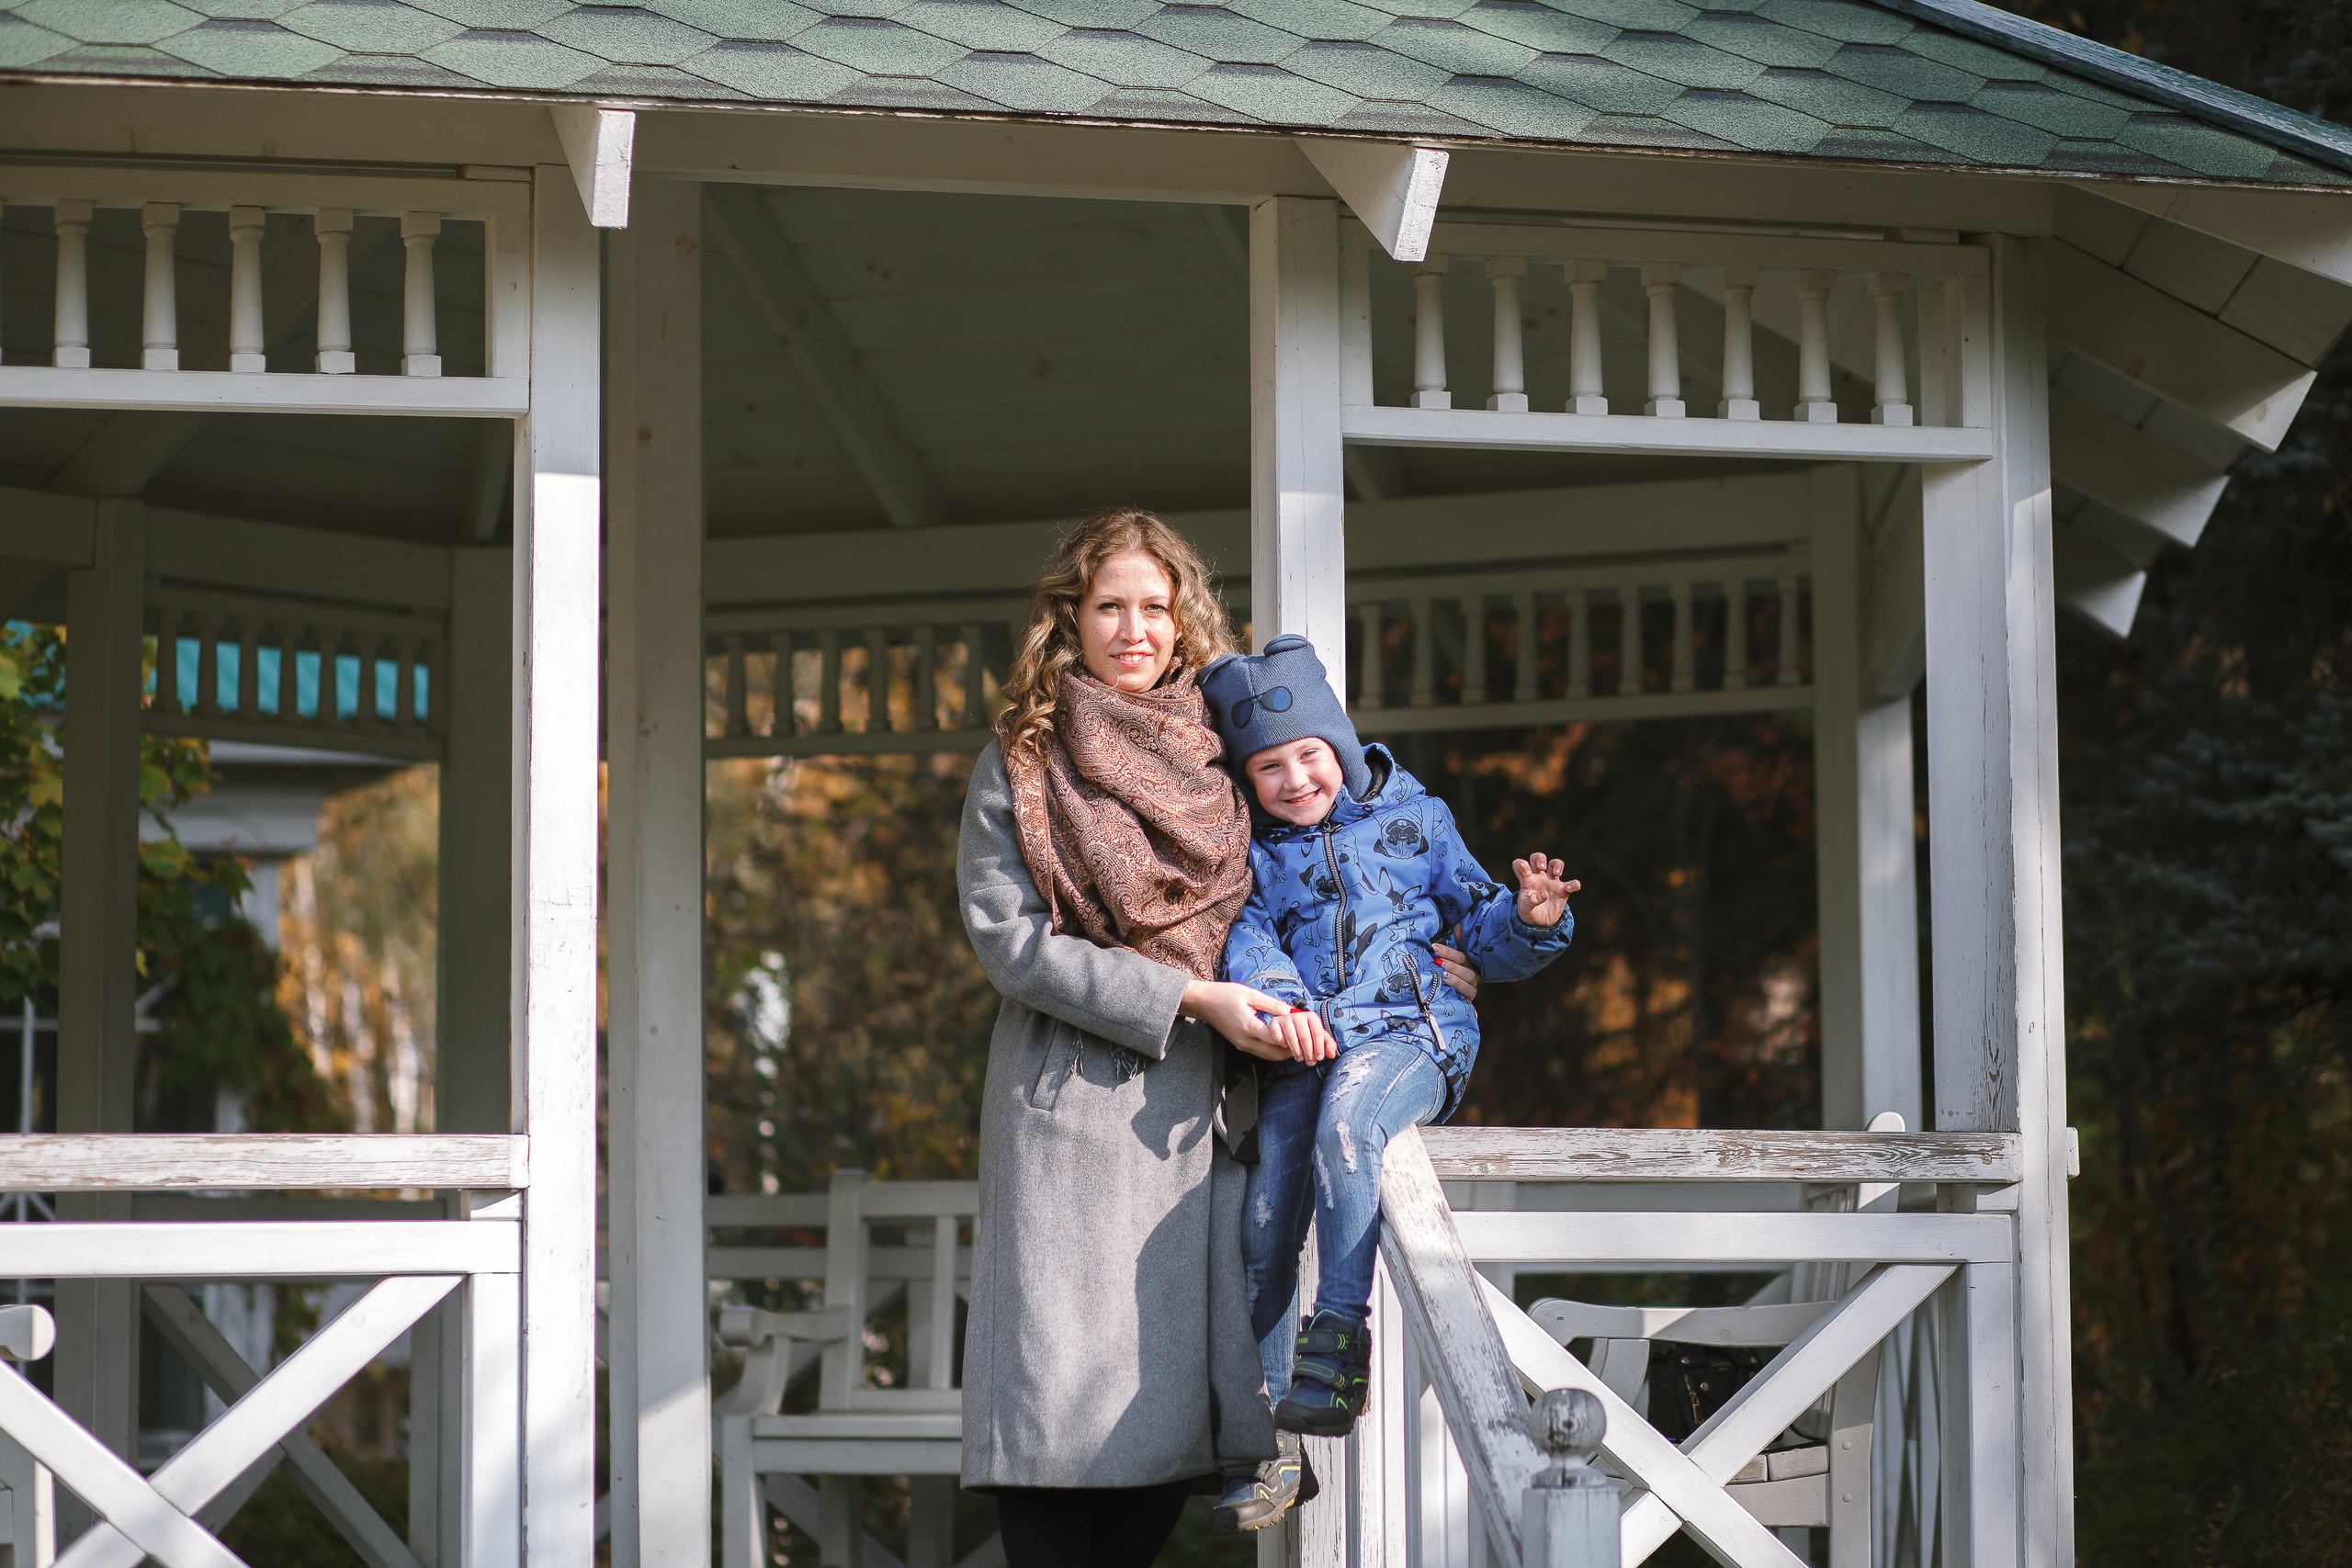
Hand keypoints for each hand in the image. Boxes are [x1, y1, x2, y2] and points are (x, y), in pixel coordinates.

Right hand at [1181, 980, 1304, 1061]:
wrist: (1203, 1002)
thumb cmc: (1225, 995)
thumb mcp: (1250, 994)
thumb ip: (1272, 1005)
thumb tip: (1291, 1011)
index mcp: (1249, 1027)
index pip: (1277, 1039)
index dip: (1293, 1038)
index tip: (1305, 1033)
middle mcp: (1245, 1041)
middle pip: (1274, 1054)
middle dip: (1292, 1051)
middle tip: (1305, 1043)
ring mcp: (1242, 1045)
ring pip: (1268, 1056)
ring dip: (1283, 1052)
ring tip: (1297, 1043)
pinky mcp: (1240, 1045)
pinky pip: (1261, 1052)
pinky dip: (1273, 1050)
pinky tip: (1282, 1041)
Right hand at [1267, 1007, 1337, 1063]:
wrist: (1290, 1027)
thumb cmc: (1307, 1033)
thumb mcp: (1319, 1038)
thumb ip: (1328, 1045)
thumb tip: (1332, 1055)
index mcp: (1312, 1017)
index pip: (1317, 1033)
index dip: (1319, 1047)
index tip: (1319, 1058)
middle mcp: (1298, 1015)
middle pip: (1305, 1037)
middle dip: (1308, 1052)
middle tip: (1310, 1062)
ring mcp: (1285, 1018)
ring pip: (1291, 1038)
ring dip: (1296, 1051)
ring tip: (1300, 1058)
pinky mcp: (1274, 1023)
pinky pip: (1278, 1036)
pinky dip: (1282, 1044)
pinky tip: (1286, 1047)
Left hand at [1433, 930, 1479, 1001]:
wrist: (1447, 997)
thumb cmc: (1445, 973)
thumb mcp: (1447, 958)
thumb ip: (1454, 941)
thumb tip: (1458, 926)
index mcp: (1468, 963)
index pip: (1462, 956)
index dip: (1448, 951)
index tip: (1434, 947)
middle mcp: (1472, 975)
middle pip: (1466, 968)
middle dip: (1450, 963)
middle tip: (1436, 960)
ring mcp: (1471, 988)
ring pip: (1468, 980)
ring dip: (1455, 976)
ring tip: (1441, 973)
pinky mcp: (1468, 1000)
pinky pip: (1468, 994)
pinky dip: (1459, 987)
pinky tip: (1446, 982)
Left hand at [1512, 855, 1579, 928]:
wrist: (1539, 923)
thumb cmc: (1529, 912)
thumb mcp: (1525, 909)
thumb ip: (1531, 901)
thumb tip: (1544, 894)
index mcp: (1526, 880)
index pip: (1520, 864)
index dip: (1522, 864)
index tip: (1527, 874)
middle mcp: (1538, 877)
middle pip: (1537, 857)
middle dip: (1540, 858)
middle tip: (1542, 868)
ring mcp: (1551, 882)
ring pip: (1555, 863)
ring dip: (1556, 865)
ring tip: (1556, 874)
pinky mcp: (1563, 890)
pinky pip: (1572, 883)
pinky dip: (1574, 884)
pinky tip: (1568, 889)